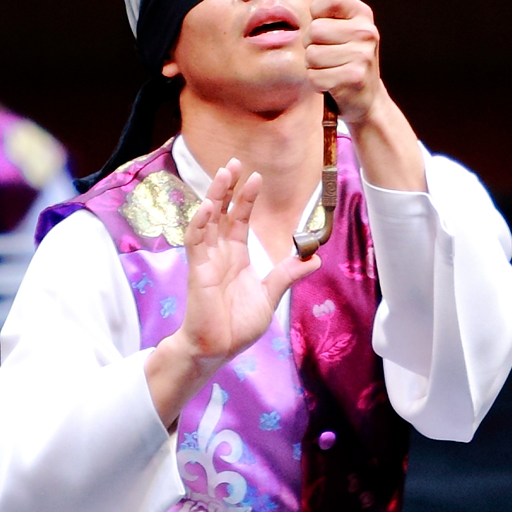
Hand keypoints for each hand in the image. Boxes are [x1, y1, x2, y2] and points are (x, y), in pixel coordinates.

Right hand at [144, 158, 311, 429]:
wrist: (218, 347)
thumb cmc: (238, 325)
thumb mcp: (270, 296)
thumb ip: (288, 274)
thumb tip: (314, 259)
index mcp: (236, 256)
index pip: (239, 219)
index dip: (245, 198)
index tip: (255, 177)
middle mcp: (220, 252)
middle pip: (222, 212)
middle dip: (226, 187)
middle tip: (234, 163)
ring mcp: (207, 259)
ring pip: (207, 220)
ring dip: (213, 197)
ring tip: (222, 175)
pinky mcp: (199, 270)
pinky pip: (197, 242)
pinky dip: (200, 224)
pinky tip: (208, 207)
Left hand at [303, 0, 384, 125]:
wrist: (365, 100)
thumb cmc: (344, 56)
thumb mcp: (338, 24)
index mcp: (361, 13)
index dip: (318, 10)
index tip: (324, 22)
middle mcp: (366, 31)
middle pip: (314, 29)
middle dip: (312, 44)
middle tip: (328, 53)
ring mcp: (363, 55)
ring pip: (312, 55)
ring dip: (314, 66)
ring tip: (330, 69)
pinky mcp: (355, 78)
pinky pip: (316, 76)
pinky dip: (318, 83)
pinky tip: (333, 84)